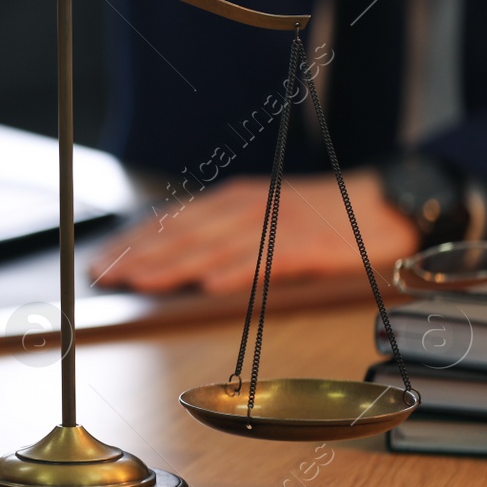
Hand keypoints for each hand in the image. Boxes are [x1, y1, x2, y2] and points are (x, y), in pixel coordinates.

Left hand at [88, 169, 420, 293]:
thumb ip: (221, 233)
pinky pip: (266, 260)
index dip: (133, 242)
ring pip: (214, 248)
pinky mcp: (308, 245)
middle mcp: (248, 208)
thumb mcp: (262, 215)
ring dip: (173, 266)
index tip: (101, 260)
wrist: (385, 205)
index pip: (172, 222)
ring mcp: (277, 225)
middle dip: (139, 257)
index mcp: (233, 201)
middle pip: (184, 235)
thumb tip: (174, 259)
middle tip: (104, 276)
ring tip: (140, 282)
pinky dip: (236, 272)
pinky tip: (209, 285)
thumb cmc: (319, 217)